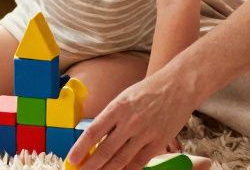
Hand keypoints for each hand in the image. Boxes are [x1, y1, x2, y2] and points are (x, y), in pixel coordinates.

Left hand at [67, 68, 196, 169]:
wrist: (178, 86)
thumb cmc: (148, 91)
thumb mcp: (124, 98)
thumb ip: (111, 119)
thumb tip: (95, 141)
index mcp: (117, 107)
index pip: (93, 132)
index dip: (80, 149)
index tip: (71, 160)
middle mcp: (130, 121)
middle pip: (105, 151)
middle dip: (90, 166)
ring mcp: (145, 133)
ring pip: (121, 160)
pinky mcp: (158, 142)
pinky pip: (139, 162)